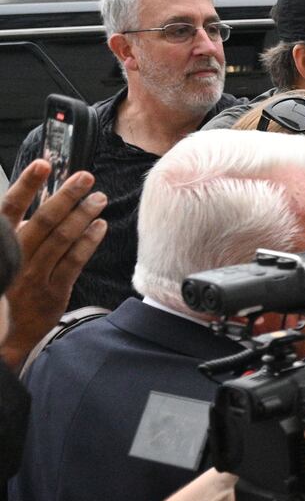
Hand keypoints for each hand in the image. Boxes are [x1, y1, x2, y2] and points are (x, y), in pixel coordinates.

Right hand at [0, 160, 107, 368]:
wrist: (4, 335)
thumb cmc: (8, 289)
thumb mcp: (8, 258)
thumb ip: (20, 232)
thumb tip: (46, 203)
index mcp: (0, 245)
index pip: (10, 209)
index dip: (26, 185)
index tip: (43, 164)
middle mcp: (14, 258)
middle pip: (43, 221)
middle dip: (66, 196)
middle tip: (86, 177)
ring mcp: (33, 276)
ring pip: (61, 239)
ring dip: (83, 215)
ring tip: (99, 198)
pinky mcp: (52, 292)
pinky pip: (73, 262)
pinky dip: (88, 242)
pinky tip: (100, 226)